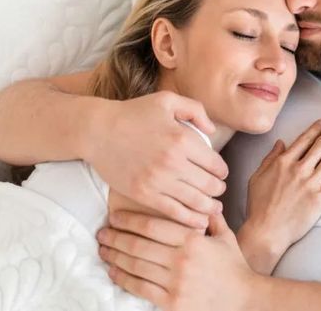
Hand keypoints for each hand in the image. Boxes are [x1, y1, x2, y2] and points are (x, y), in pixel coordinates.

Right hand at [85, 91, 227, 228]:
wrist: (97, 131)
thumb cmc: (133, 113)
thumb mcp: (167, 100)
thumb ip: (195, 110)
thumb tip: (213, 132)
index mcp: (182, 139)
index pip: (216, 164)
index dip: (222, 171)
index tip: (220, 173)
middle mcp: (173, 162)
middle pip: (210, 185)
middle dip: (219, 189)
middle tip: (218, 190)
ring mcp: (158, 181)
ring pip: (196, 202)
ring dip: (210, 207)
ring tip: (213, 208)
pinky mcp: (144, 195)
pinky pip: (174, 212)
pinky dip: (190, 219)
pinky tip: (198, 221)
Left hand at [98, 212, 255, 310]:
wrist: (244, 300)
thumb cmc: (234, 267)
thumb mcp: (226, 236)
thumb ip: (211, 217)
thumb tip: (202, 198)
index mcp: (193, 240)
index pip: (153, 226)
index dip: (130, 220)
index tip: (115, 216)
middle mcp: (182, 260)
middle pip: (139, 245)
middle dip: (116, 237)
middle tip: (102, 233)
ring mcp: (176, 282)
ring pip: (136, 266)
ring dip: (115, 257)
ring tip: (103, 250)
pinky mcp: (172, 303)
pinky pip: (141, 288)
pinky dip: (124, 279)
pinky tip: (114, 271)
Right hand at [240, 118, 320, 263]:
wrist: (266, 230)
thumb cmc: (258, 206)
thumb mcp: (257, 177)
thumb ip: (270, 158)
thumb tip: (280, 143)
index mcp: (283, 162)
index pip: (304, 140)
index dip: (316, 129)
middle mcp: (299, 169)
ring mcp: (311, 183)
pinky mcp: (320, 199)